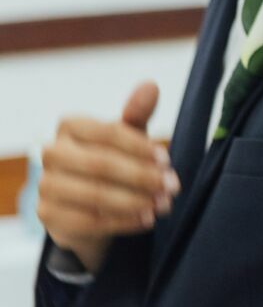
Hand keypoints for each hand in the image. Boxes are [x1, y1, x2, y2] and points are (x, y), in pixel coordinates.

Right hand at [38, 82, 180, 273]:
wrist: (90, 208)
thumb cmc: (111, 164)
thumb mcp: (128, 137)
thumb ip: (137, 113)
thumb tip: (151, 85)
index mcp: (70, 126)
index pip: (107, 133)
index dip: (140, 147)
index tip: (167, 161)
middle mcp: (52, 153)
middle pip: (100, 165)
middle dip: (142, 177)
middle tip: (172, 187)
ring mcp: (46, 185)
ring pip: (95, 194)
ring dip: (135, 201)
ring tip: (163, 205)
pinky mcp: (48, 215)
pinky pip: (89, 221)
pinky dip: (123, 221)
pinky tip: (146, 220)